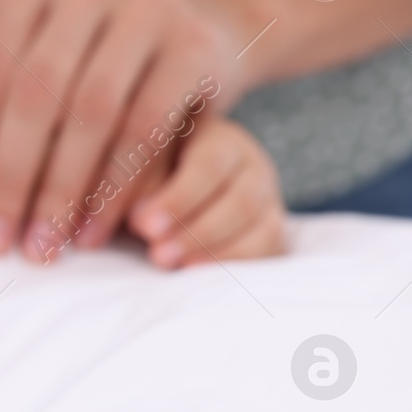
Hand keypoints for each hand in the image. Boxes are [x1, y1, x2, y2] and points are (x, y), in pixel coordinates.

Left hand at [0, 0, 247, 260]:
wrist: (200, 21)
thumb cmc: (96, 55)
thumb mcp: (42, 64)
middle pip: (35, 96)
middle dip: (11, 180)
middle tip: (0, 244)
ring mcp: (147, 3)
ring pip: (91, 114)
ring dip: (62, 191)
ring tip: (45, 244)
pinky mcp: (194, 43)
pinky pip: (147, 128)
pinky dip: (116, 188)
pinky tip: (95, 228)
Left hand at [128, 117, 287, 267]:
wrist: (169, 185)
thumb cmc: (150, 168)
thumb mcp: (140, 163)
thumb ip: (140, 182)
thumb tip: (140, 218)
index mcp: (219, 137)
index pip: (210, 166)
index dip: (178, 199)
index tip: (142, 224)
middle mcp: (252, 166)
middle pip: (241, 202)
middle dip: (197, 233)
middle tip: (157, 254)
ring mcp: (268, 201)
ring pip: (262, 230)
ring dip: (216, 254)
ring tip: (173, 266)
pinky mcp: (271, 232)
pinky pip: (268, 253)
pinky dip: (235, 267)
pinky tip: (198, 274)